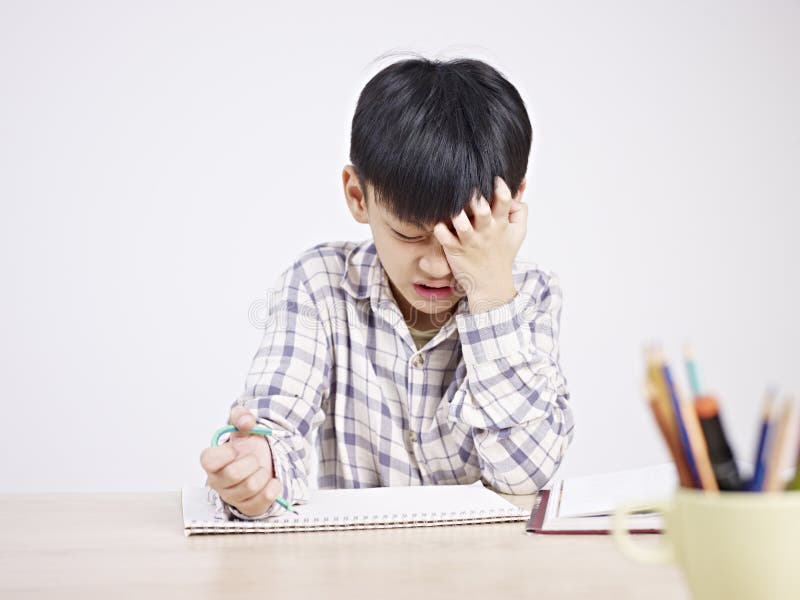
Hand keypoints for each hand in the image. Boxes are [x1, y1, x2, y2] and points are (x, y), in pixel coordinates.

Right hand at [199, 406, 281, 516]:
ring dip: (263, 473)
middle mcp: (218, 481)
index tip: (234, 448)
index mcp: (213, 462)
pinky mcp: (248, 507)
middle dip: (250, 461)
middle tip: (254, 458)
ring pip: (250, 487)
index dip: (224, 453)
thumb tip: (246, 422)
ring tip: (261, 469)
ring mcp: (232, 497)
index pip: (208, 460)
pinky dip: (272, 488)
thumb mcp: (243, 425)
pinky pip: (262, 501)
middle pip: (232, 474)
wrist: (263, 461)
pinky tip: (272, 481)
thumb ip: (241, 416)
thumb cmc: (247, 446)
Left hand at [433, 176, 527, 312]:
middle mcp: (486, 231)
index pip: (504, 201)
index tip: (494, 178)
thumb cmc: (503, 254)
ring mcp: (469, 241)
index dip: (500, 187)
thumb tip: (520, 185)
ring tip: (453, 206)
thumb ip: (520, 209)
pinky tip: (439, 223)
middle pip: (482, 210)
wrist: (491, 285)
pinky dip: (440, 229)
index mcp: (501, 224)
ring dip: (456, 213)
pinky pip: (444, 238)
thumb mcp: (518, 232)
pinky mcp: (455, 250)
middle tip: (469, 188)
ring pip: (461, 224)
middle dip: (475, 198)